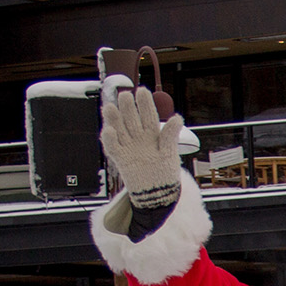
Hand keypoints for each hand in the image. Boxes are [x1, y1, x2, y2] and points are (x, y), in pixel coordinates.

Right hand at [99, 82, 185, 208]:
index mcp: (152, 135)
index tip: (142, 91)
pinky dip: (109, 139)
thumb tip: (177, 118)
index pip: (148, 116)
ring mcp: (128, 147)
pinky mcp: (121, 158)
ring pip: (119, 129)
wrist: (157, 194)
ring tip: (110, 107)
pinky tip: (108, 130)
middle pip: (131, 119)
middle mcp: (139, 138)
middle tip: (125, 95)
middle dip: (128, 107)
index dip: (145, 104)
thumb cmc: (165, 173)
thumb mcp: (170, 153)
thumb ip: (170, 136)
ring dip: (114, 119)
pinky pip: (112, 147)